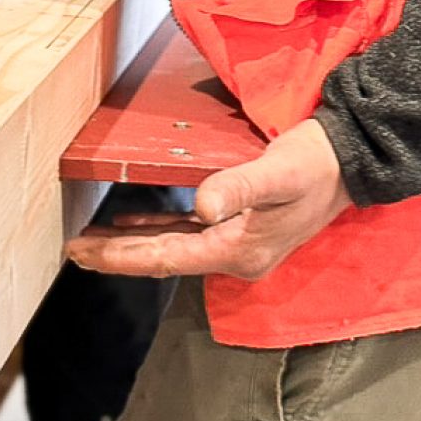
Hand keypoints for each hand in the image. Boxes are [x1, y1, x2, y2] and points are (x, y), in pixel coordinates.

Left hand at [66, 119, 350, 280]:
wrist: (347, 161)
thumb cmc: (311, 164)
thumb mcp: (276, 173)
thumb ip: (238, 188)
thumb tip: (202, 207)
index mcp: (238, 249)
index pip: (167, 257)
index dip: (122, 256)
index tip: (85, 253)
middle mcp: (234, 255)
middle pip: (162, 259)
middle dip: (116, 256)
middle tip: (73, 251)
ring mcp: (236, 244)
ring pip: (170, 249)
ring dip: (130, 246)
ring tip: (90, 242)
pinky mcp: (237, 228)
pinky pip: (184, 236)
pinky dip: (154, 233)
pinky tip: (130, 227)